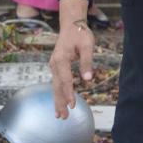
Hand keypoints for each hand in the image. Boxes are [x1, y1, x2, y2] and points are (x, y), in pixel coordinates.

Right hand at [49, 0, 93, 118]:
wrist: (71, 26)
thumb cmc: (80, 35)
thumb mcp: (87, 45)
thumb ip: (87, 62)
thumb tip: (88, 79)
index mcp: (61, 59)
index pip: (65, 79)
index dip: (69, 92)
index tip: (72, 104)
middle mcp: (54, 64)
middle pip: (57, 86)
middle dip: (60, 102)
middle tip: (64, 117)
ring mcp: (54, 66)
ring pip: (55, 87)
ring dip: (57, 101)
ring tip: (60, 116)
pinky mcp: (56, 68)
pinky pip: (56, 83)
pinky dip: (57, 94)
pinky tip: (59, 105)